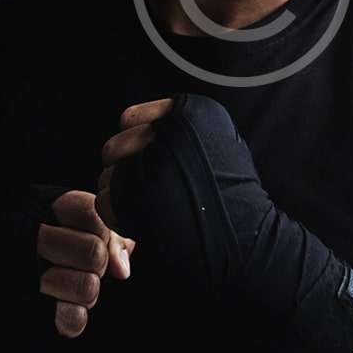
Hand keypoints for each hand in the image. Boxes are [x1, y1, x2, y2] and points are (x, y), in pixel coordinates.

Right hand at [0, 184, 133, 352]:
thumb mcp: (62, 230)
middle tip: (84, 268)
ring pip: (88, 287)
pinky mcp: (18, 312)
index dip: (104, 231)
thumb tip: (123, 264)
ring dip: (87, 293)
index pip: (91, 210)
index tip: (97, 240)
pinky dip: (72, 318)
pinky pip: (72, 320)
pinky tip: (59, 309)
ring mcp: (17, 274)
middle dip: (97, 266)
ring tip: (69, 288)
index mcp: (35, 205)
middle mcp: (22, 234)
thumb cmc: (29, 258)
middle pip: (94, 251)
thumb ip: (102, 235)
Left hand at [99, 93, 352, 352]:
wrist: (247, 240)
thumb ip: (182, 129)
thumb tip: (136, 124)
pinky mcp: (135, 195)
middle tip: (149, 192)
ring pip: (107, 176)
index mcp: (188, 111)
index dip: (136, 144)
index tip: (151, 163)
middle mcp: (167, 130)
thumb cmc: (234, 196)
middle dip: (125, 171)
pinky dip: (119, 218)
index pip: (129, 118)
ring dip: (121, 196)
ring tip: (153, 209)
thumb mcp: (220, 140)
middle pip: (115, 146)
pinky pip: (105, 203)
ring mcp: (149, 163)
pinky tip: (145, 224)